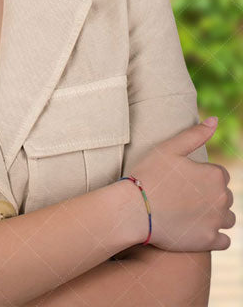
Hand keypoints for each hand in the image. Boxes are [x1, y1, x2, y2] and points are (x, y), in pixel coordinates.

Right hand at [128, 118, 234, 251]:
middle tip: (181, 196)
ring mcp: (217, 221)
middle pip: (224, 196)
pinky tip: (195, 229)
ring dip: (214, 215)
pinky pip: (224, 240)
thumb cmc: (149, 175)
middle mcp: (222, 198)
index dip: (200, 176)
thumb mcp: (168, 148)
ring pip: (226, 218)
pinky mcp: (210, 241)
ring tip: (188, 212)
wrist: (134, 209)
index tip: (182, 180)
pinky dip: (214, 235)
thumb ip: (194, 134)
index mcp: (215, 175)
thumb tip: (215, 120)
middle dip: (209, 196)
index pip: (219, 174)